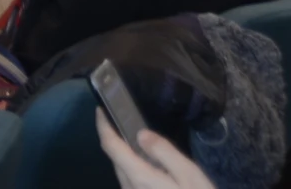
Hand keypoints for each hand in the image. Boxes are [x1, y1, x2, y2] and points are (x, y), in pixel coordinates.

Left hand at [96, 114, 215, 188]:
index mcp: (139, 178)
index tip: (100, 109)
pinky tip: (151, 167)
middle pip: (115, 160)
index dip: (103, 127)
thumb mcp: (189, 174)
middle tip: (123, 121)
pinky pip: (131, 183)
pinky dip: (134, 169)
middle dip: (115, 140)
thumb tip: (140, 134)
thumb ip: (164, 152)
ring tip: (138, 142)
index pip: (111, 148)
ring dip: (125, 156)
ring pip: (122, 173)